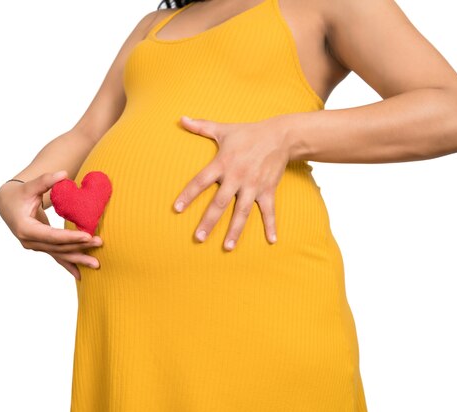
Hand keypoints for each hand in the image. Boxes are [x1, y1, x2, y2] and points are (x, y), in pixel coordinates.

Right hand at [0, 170, 102, 279]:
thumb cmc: (19, 194)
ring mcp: (35, 246)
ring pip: (59, 254)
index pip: (51, 236)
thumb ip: (46, 180)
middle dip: (79, 247)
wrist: (7, 204)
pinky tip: (80, 276)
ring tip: (96, 265)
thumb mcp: (30, 186)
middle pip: (58, 247)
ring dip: (78, 259)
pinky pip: (56, 257)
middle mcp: (29, 241)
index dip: (69, 237)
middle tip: (99, 243)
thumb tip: (63, 174)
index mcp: (25, 228)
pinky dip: (69, 265)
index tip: (87, 236)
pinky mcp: (41, 246)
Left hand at [173, 115, 293, 250]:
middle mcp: (237, 177)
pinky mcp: (268, 190)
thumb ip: (201, 127)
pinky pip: (269, 211)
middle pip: (220, 203)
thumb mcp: (223, 129)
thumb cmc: (247, 133)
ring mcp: (253, 186)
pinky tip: (271, 241)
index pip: (201, 181)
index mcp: (222, 163)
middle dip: (209, 221)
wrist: (280, 135)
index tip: (176, 209)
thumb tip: (180, 118)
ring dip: (235, 230)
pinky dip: (271, 226)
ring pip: (242, 212)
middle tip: (198, 238)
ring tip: (227, 247)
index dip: (188, 194)